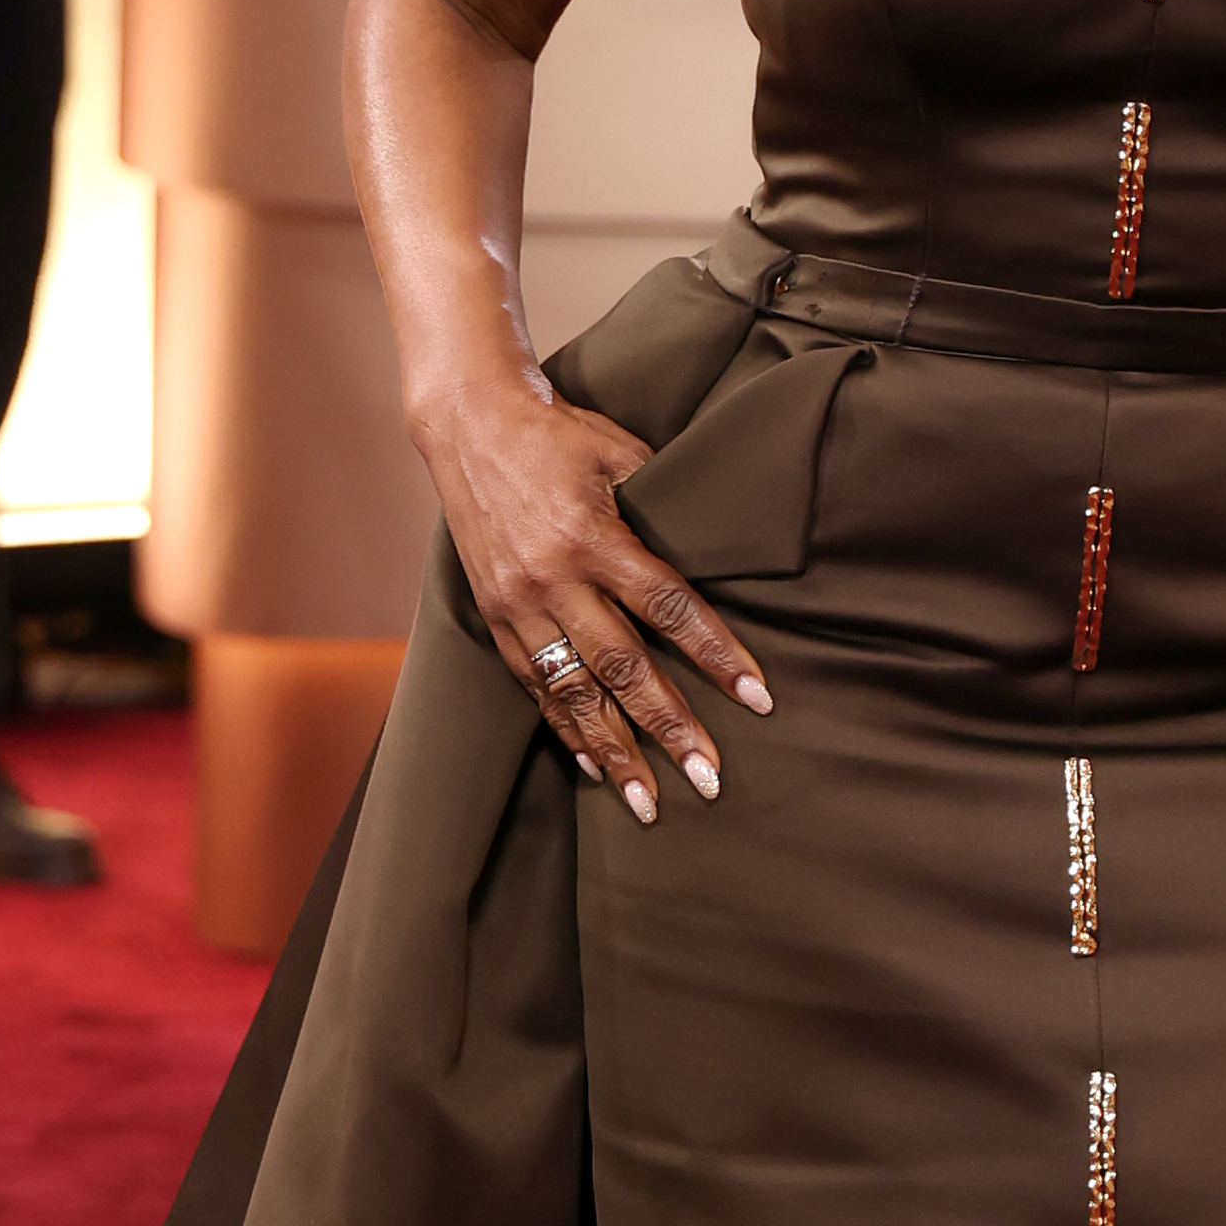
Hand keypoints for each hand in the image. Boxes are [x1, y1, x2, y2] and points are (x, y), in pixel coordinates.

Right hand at [421, 362, 770, 819]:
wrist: (467, 422)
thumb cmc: (558, 432)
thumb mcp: (620, 452)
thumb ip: (664, 505)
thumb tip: (720, 553)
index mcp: (594, 534)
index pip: (669, 607)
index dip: (717, 655)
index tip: (757, 698)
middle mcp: (554, 577)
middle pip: (624, 667)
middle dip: (670, 729)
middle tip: (710, 779)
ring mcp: (518, 602)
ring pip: (574, 691)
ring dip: (614, 751)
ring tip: (648, 803)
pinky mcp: (493, 614)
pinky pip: (535, 684)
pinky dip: (565, 728)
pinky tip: (595, 765)